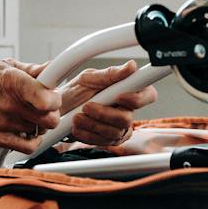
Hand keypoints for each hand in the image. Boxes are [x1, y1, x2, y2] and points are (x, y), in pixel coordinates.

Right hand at [0, 62, 61, 154]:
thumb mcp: (3, 65)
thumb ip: (31, 69)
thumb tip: (52, 69)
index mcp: (12, 81)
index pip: (47, 99)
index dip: (56, 98)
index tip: (53, 95)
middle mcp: (9, 104)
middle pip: (49, 118)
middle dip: (52, 112)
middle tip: (45, 106)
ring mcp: (3, 123)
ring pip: (40, 131)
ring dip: (40, 124)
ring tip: (29, 114)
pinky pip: (28, 147)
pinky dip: (33, 141)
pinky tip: (28, 131)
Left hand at [2, 58, 157, 147]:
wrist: (58, 109)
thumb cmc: (76, 91)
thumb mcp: (89, 78)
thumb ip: (110, 74)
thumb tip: (131, 66)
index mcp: (127, 90)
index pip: (148, 95)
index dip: (137, 98)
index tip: (119, 96)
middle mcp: (126, 110)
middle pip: (127, 118)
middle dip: (104, 114)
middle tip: (87, 107)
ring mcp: (118, 127)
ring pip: (113, 132)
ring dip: (92, 124)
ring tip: (77, 117)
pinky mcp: (108, 140)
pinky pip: (102, 142)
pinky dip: (87, 134)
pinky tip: (78, 127)